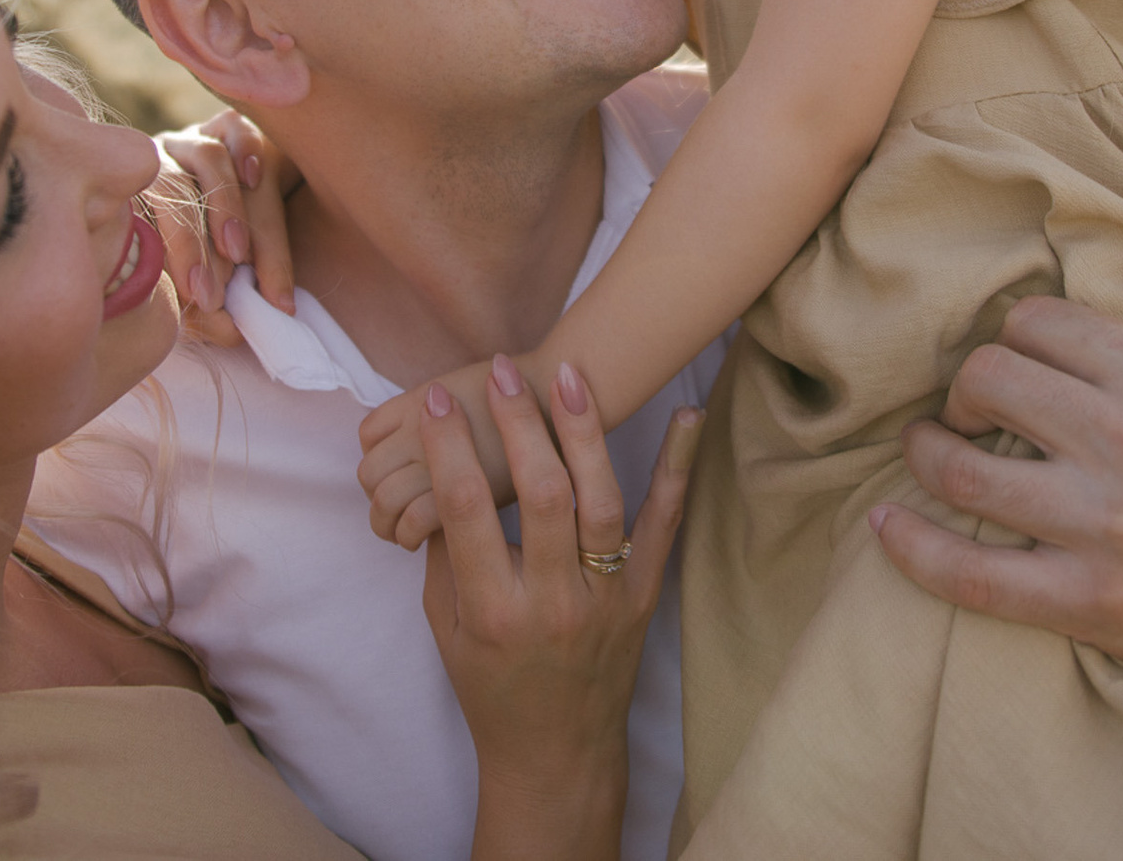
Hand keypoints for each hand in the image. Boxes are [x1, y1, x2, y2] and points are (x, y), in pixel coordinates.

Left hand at [153, 109, 299, 345]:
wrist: (240, 204)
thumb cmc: (212, 260)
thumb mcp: (202, 286)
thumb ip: (211, 308)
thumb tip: (233, 331)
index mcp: (135, 198)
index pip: (149, 219)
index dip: (182, 261)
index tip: (209, 303)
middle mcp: (157, 163)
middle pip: (173, 188)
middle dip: (201, 243)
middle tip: (224, 289)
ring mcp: (192, 138)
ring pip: (206, 159)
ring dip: (227, 207)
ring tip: (243, 253)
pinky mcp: (228, 124)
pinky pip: (234, 127)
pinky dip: (247, 151)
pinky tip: (257, 177)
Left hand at [360, 356, 516, 549]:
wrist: (562, 408)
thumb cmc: (528, 404)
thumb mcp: (473, 395)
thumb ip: (443, 421)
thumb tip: (422, 447)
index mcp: (419, 402)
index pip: (368, 434)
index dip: (378, 456)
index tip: (398, 473)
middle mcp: (418, 430)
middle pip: (370, 471)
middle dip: (379, 493)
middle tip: (400, 509)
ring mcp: (434, 463)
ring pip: (384, 499)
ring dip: (388, 520)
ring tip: (407, 531)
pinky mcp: (454, 499)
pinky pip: (412, 520)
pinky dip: (409, 533)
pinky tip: (424, 540)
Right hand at [422, 355, 699, 860]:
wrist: (557, 753)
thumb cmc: (491, 687)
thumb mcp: (447, 629)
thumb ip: (442, 554)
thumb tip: (436, 474)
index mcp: (493, 610)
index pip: (464, 511)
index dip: (448, 448)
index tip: (436, 400)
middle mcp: (552, 601)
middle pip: (538, 494)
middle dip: (516, 424)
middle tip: (501, 370)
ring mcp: (606, 598)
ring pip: (599, 501)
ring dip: (583, 433)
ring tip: (568, 375)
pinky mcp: (644, 596)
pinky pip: (664, 524)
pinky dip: (678, 468)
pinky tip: (686, 416)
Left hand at [870, 250, 1122, 832]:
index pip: (1036, 325)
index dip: (1018, 335)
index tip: (1023, 359)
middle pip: (988, 384)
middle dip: (971, 389)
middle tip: (977, 406)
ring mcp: (1106, 531)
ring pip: (964, 473)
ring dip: (929, 453)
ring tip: (932, 448)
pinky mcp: (1091, 603)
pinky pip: (972, 575)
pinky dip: (913, 549)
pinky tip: (886, 526)